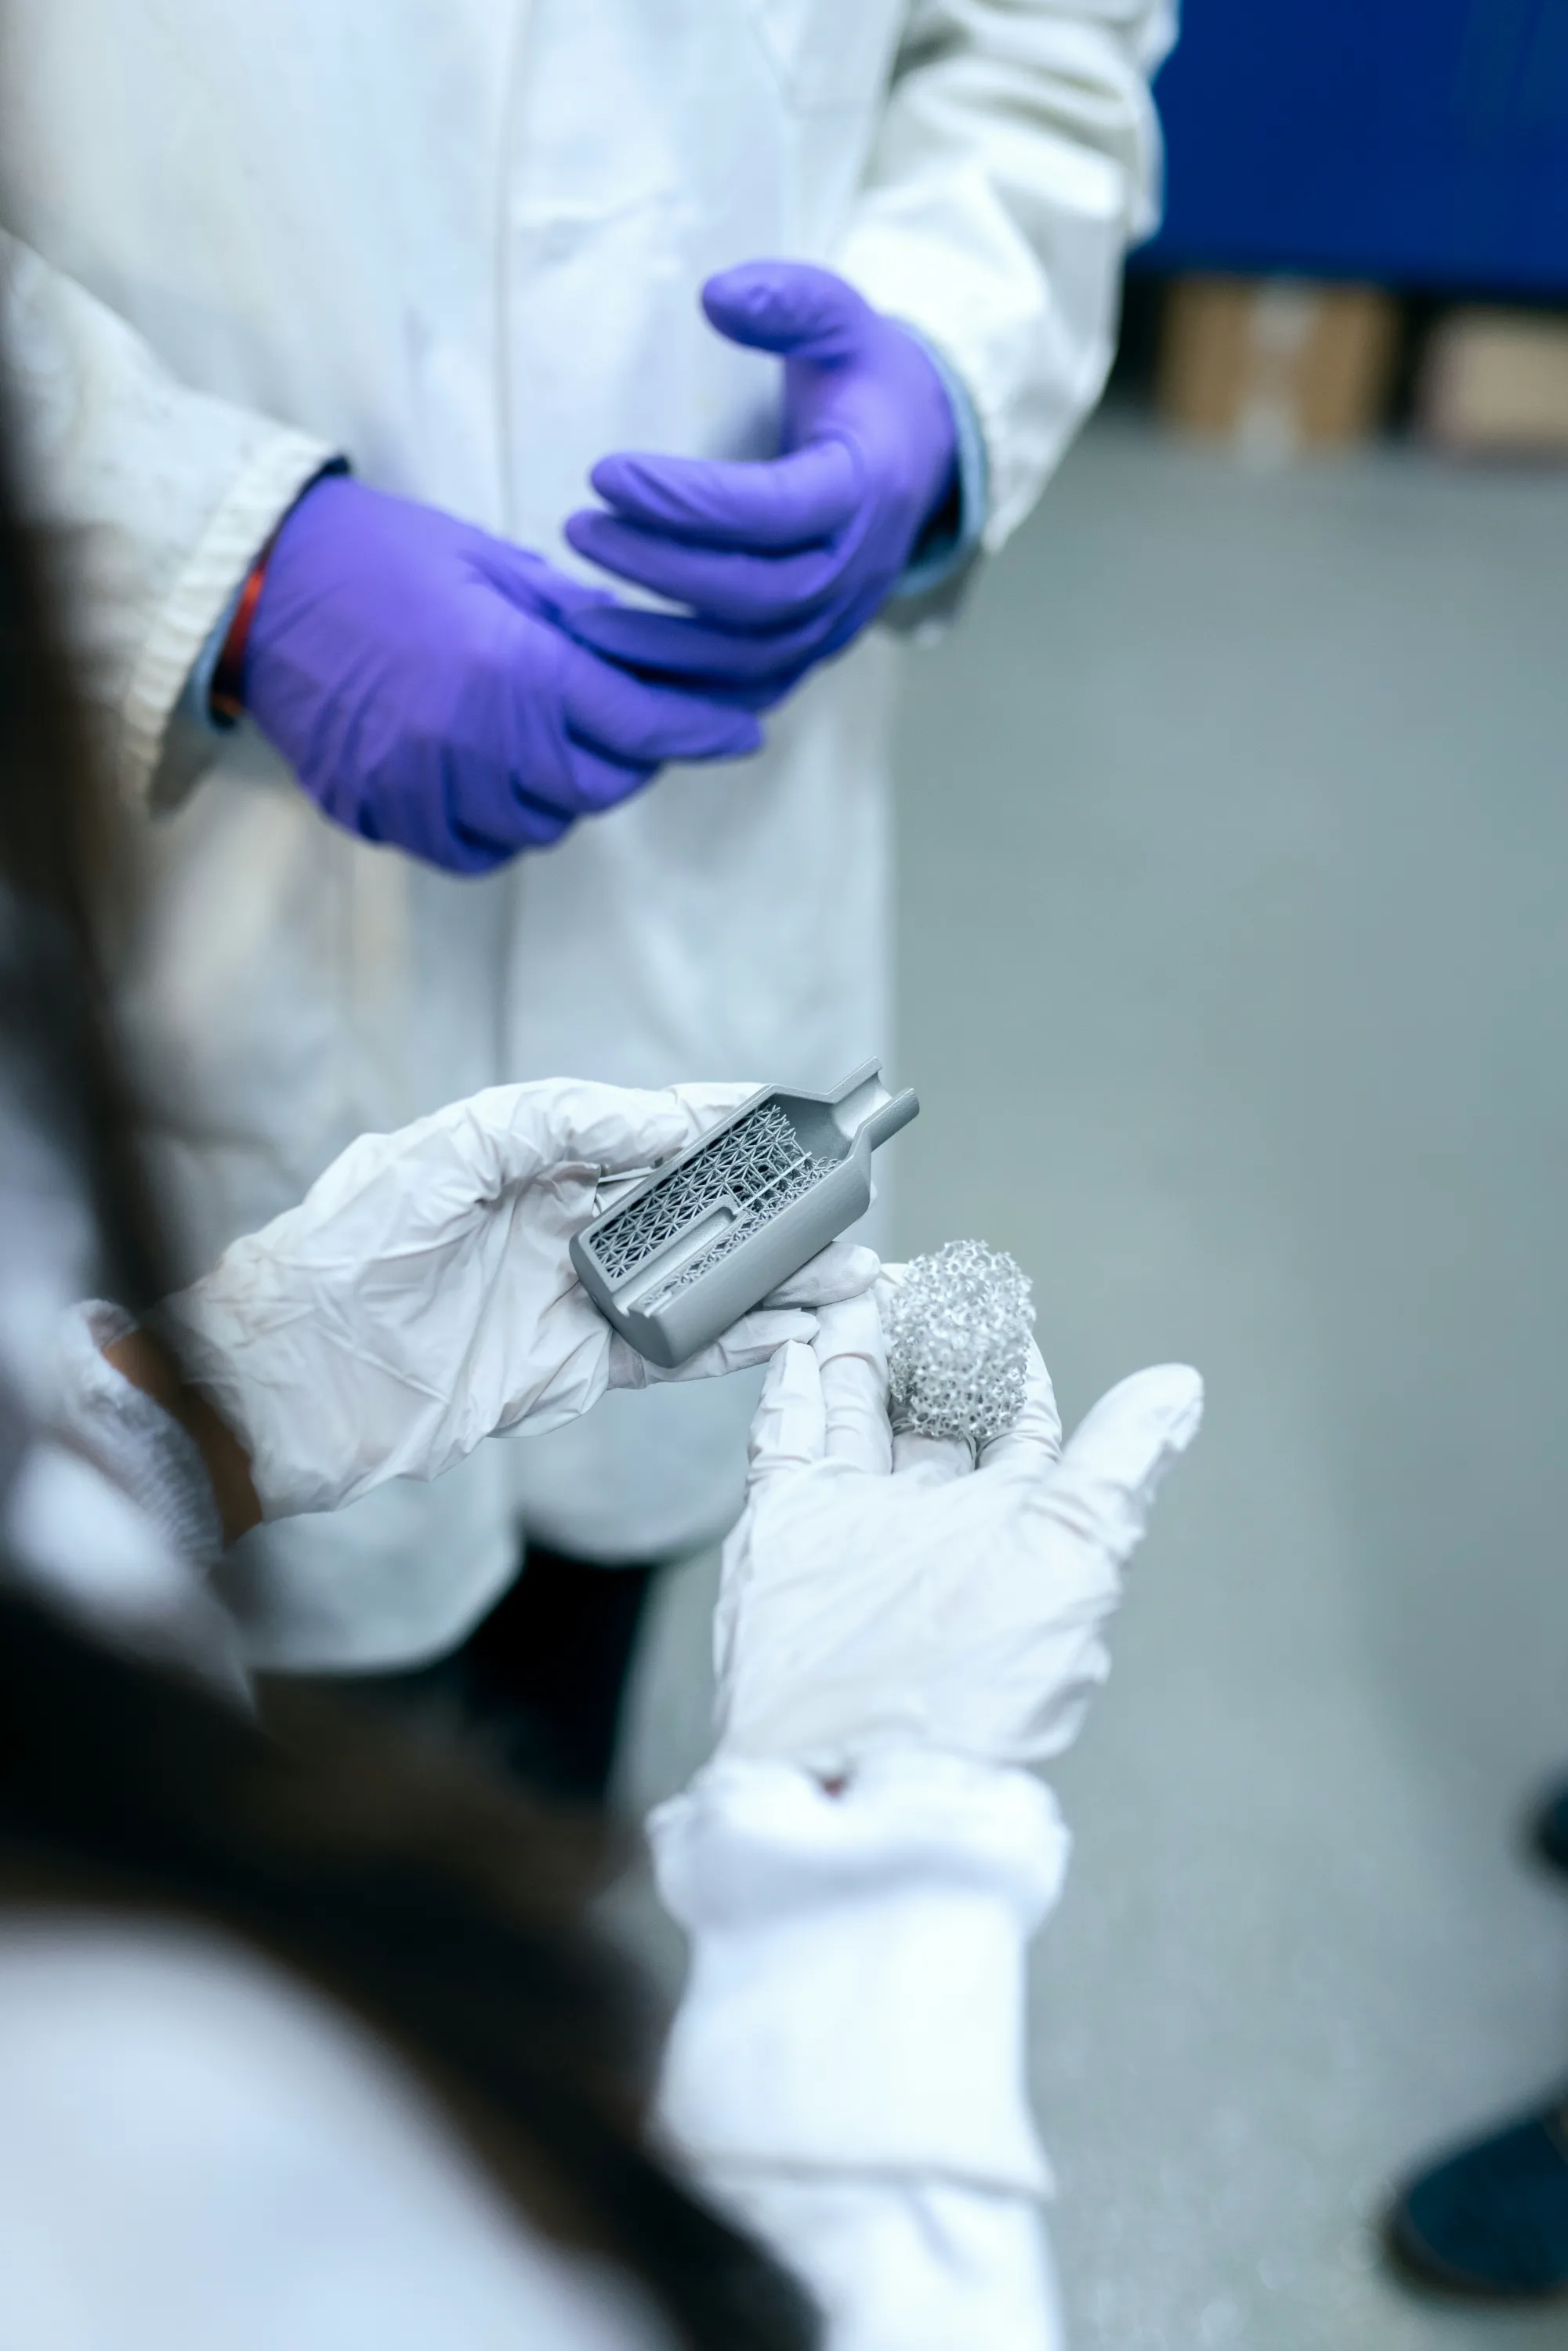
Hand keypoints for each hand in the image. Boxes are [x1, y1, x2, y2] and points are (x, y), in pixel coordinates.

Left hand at [155, 1081, 877, 1522]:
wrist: (286, 1381)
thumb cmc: (341, 1252)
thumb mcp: (445, 1153)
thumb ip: (558, 1125)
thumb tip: (662, 1120)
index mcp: (529, 1159)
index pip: (647, 1128)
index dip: (718, 1118)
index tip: (785, 1112)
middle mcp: (561, 1226)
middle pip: (689, 1205)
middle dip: (768, 1200)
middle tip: (842, 1192)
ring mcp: (575, 1301)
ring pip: (699, 1281)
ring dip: (774, 1275)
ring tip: (849, 1268)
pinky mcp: (576, 1372)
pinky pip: (674, 1354)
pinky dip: (737, 1344)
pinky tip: (794, 1331)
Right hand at [242, 475, 761, 874]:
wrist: (262, 585)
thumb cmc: (383, 556)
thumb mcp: (494, 566)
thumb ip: (576, 622)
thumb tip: (655, 655)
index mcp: (512, 669)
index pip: (639, 723)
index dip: (701, 733)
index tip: (743, 735)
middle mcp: (475, 740)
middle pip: (599, 788)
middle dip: (627, 762)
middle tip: (624, 727)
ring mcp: (425, 786)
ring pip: (541, 827)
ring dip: (562, 795)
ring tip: (545, 745)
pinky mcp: (384, 812)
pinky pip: (473, 851)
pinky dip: (500, 827)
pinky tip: (493, 781)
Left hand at [562, 262, 959, 710]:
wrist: (915, 456)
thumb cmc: (861, 382)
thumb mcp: (842, 317)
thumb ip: (787, 299)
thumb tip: (715, 293)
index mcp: (865, 488)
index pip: (774, 510)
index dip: (685, 501)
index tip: (602, 471)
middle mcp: (856, 571)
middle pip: (754, 596)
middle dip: (660, 571)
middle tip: (579, 529)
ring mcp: (837, 624)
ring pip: (748, 661)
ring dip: (658, 646)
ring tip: (576, 614)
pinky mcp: (811, 655)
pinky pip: (746, 692)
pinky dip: (681, 689)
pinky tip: (615, 665)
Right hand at [712, 1292, 1202, 1774]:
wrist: (857, 1775)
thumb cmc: (978, 1691)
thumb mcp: (1073, 1558)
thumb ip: (1116, 1467)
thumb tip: (1182, 1388)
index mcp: (1015, 1526)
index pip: (1019, 1422)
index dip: (1009, 1361)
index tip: (996, 1302)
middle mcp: (938, 1524)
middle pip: (934, 1409)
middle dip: (928, 1344)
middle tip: (918, 1282)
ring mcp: (860, 1527)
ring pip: (861, 1414)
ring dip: (861, 1349)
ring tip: (860, 1288)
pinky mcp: (788, 1534)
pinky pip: (786, 1445)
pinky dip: (792, 1392)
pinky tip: (799, 1345)